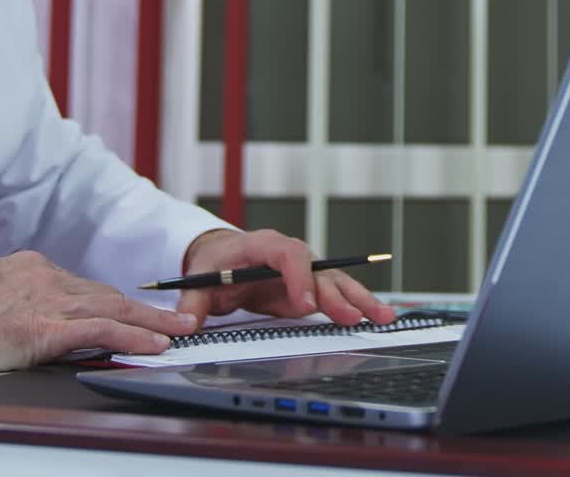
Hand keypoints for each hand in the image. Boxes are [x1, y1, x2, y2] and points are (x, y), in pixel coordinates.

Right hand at [0, 251, 197, 370]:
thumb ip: (15, 304)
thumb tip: (28, 321)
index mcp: (31, 268)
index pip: (84, 287)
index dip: (115, 302)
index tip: (137, 310)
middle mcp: (45, 276)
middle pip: (107, 293)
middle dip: (145, 308)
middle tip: (177, 317)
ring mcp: (47, 299)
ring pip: (113, 307)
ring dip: (151, 321)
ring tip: (180, 332)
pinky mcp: (44, 326)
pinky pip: (101, 329)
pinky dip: (133, 335)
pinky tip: (154, 344)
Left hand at [175, 228, 397, 330]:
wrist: (221, 256)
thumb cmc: (212, 263)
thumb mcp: (198, 280)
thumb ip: (192, 303)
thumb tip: (185, 324)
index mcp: (260, 245)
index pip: (284, 253)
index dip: (297, 277)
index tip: (304, 305)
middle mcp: (288, 255)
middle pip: (317, 268)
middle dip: (337, 293)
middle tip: (353, 317)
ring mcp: (303, 271)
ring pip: (334, 281)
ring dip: (358, 298)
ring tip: (384, 316)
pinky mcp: (310, 287)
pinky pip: (335, 294)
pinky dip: (356, 305)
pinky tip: (377, 318)